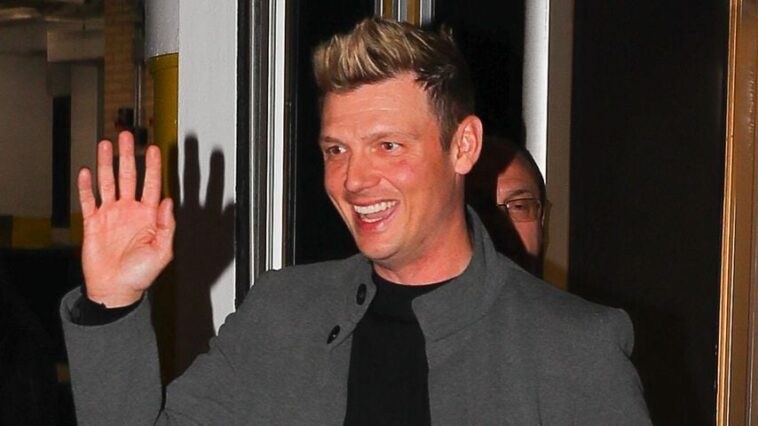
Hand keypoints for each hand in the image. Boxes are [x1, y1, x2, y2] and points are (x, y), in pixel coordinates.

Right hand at [78, 131, 174, 306]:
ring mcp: (111, 214)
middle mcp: (130, 210)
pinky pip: (88, 200)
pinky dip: (86, 186)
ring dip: (107, 163)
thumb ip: (167, 226)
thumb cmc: (141, 274)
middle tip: (127, 136)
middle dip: (128, 156)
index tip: (153, 149)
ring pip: (108, 183)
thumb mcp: (162, 251)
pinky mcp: (93, 222)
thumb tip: (169, 201)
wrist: (115, 289)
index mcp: (148, 216)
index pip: (152, 184)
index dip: (153, 166)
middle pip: (128, 176)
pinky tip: (87, 171)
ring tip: (106, 145)